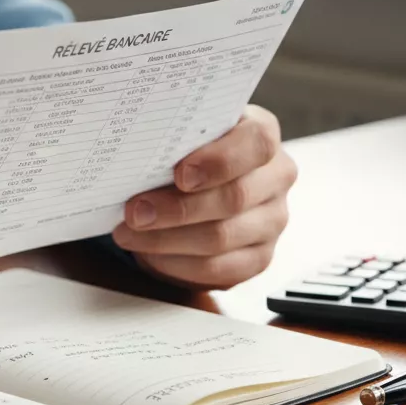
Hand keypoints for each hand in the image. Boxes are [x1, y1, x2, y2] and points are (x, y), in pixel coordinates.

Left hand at [112, 105, 296, 288]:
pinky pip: (219, 269)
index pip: (256, 142)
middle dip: (177, 209)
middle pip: (235, 198)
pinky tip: (150, 254)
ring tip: (129, 234)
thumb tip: (134, 149)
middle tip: (134, 212)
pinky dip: (178, 264)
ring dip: (168, 239)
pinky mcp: (259, 257)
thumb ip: (172, 137)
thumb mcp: (183, 136)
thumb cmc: (187, 154)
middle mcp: (276, 177)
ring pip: (222, 238)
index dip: (219, 161)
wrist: (197, 186)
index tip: (180, 175)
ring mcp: (272, 220)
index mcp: (262, 136)